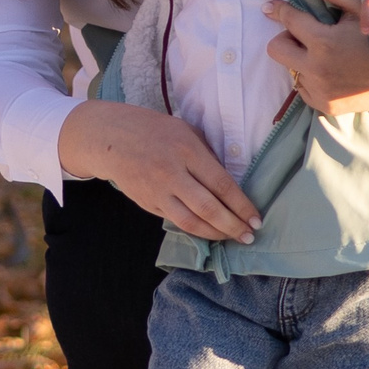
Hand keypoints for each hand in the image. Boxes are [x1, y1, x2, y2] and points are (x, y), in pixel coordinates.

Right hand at [57, 99, 261, 242]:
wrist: (112, 139)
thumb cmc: (156, 131)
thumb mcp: (186, 131)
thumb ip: (207, 155)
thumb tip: (231, 183)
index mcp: (187, 151)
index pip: (221, 184)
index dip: (241, 205)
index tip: (256, 218)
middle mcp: (172, 173)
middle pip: (208, 208)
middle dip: (232, 225)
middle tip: (249, 236)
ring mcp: (158, 191)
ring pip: (191, 222)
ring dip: (214, 234)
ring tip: (231, 238)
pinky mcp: (148, 204)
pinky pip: (176, 221)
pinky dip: (195, 229)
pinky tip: (209, 231)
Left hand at [261, 0, 368, 115]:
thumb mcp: (359, 7)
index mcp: (324, 42)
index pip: (288, 20)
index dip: (280, 10)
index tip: (271, 7)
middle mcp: (317, 69)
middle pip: (276, 49)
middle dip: (287, 38)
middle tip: (304, 35)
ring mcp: (320, 91)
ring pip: (291, 69)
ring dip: (302, 59)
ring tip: (326, 55)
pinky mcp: (325, 106)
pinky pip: (303, 89)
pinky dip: (312, 78)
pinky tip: (331, 72)